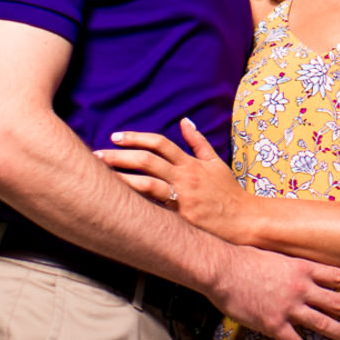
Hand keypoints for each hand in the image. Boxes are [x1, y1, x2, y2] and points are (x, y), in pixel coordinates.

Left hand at [92, 118, 247, 243]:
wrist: (244, 218)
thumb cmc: (227, 192)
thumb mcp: (215, 163)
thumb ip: (198, 142)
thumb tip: (184, 121)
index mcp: (191, 163)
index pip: (160, 143)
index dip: (137, 138)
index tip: (115, 136)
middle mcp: (185, 177)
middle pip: (147, 160)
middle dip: (120, 156)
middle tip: (96, 155)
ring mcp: (182, 196)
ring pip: (146, 183)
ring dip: (121, 178)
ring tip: (99, 178)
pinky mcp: (180, 216)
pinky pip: (153, 207)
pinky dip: (135, 203)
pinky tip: (117, 202)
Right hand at [203, 245, 339, 339]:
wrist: (222, 269)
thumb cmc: (244, 259)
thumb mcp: (276, 255)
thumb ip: (292, 265)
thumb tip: (298, 269)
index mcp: (303, 268)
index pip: (338, 277)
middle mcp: (301, 288)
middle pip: (338, 302)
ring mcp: (289, 307)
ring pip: (323, 323)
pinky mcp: (273, 323)